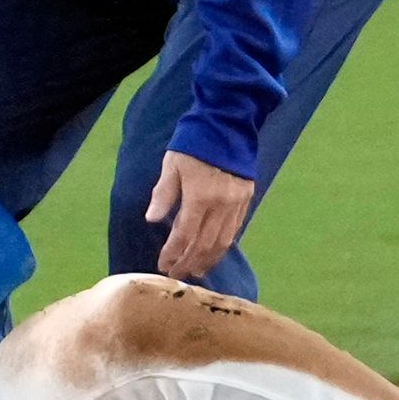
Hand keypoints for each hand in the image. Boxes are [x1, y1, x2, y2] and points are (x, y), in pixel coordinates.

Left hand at [143, 147, 259, 281]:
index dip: (173, 253)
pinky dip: (223, 245)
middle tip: (177, 274)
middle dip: (189, 262)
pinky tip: (214, 252)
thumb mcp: (172, 165)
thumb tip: (151, 219)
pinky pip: (235, 230)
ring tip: (196, 270)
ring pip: (223, 242)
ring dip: (208, 259)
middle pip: (205, 244)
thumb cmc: (194, 144)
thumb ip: (163, 194)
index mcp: (200, 197)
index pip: (185, 235)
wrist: (228, 125)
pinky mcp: (247, 200)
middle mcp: (221, 205)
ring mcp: (237, 204)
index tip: (163, 265)